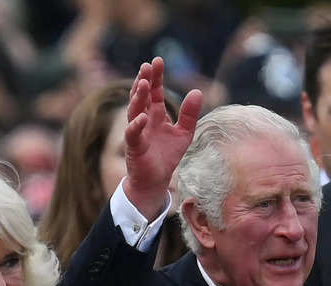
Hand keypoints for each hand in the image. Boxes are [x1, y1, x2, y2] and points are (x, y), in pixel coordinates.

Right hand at [124, 57, 201, 219]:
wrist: (155, 180)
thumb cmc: (166, 156)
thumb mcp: (184, 133)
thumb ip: (190, 114)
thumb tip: (197, 91)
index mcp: (156, 115)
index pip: (155, 92)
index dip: (156, 77)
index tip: (158, 60)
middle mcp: (144, 120)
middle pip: (142, 96)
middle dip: (144, 81)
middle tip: (147, 66)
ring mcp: (137, 132)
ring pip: (134, 111)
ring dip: (138, 98)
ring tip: (144, 84)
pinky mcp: (134, 147)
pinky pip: (133, 134)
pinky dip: (136, 125)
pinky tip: (142, 116)